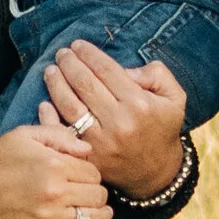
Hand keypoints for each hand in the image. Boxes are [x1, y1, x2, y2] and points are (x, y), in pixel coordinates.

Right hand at [0, 121, 110, 218]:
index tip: (82, 175)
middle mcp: (55, 194)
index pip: (93, 172)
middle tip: (87, 192)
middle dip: (96, 191)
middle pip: (97, 194)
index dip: (90, 172)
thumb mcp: (24, 135)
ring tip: (100, 211)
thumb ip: (59, 136)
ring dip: (101, 215)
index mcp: (54, 166)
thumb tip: (88, 149)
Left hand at [39, 41, 187, 197]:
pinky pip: (63, 132)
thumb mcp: (174, 97)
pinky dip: (49, 116)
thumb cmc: (161, 128)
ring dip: (56, 84)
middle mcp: (119, 122)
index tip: (77, 45)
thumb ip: (156, 74)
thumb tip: (126, 70)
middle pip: (84, 84)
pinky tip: (45, 102)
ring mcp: (101, 141)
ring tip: (51, 71)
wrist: (155, 172)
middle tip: (61, 53)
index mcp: (139, 104)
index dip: (89, 54)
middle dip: (69, 63)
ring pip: (70, 105)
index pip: (106, 70)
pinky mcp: (88, 156)